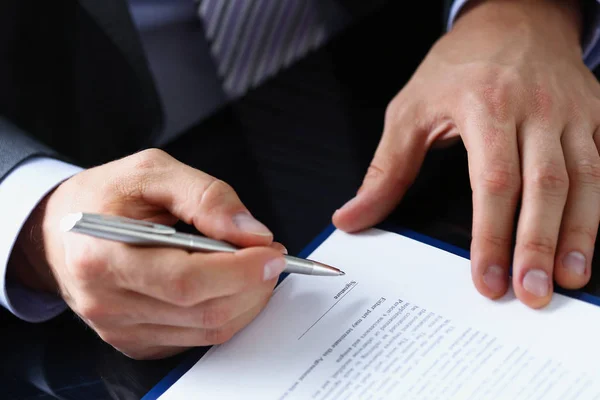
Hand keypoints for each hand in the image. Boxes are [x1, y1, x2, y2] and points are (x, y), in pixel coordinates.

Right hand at [15, 149, 286, 358]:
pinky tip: (228, 286)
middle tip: (271, 257)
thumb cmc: (104, 197)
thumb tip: (252, 232)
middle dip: (253, 286)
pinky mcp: (134, 341)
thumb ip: (207, 196)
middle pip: (204, 312)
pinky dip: (225, 314)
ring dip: (246, 301)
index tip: (272, 252)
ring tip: (253, 268)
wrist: (59, 231)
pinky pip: (196, 339)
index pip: (186, 280)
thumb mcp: (153, 172)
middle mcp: (108, 301)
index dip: (240, 270)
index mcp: (104, 254)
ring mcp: (120, 328)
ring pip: (207, 331)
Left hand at [333, 0, 599, 307]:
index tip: (486, 280)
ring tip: (567, 278)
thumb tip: (352, 217)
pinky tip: (588, 240)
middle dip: (538, 245)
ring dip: (580, 234)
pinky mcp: (595, 115)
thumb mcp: (409, 110)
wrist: (514, 19)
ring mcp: (572, 112)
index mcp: (485, 106)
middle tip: (532, 293)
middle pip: (545, 186)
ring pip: (586, 180)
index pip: (493, 182)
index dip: (491, 235)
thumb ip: (385, 170)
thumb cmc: (457, 66)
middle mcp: (535, 109)